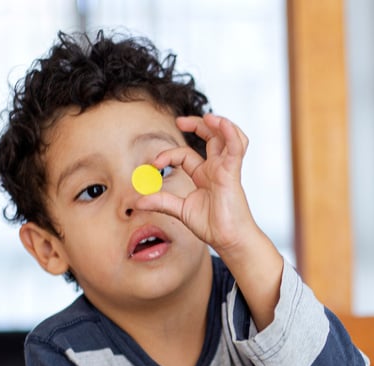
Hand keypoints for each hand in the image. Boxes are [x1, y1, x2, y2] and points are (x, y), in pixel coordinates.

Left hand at [142, 113, 256, 254]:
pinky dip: (230, 133)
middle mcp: (216, 168)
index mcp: (205, 175)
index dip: (167, 155)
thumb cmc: (213, 226)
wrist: (229, 240)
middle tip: (179, 121)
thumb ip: (161, 202)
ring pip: (227, 137)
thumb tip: (137, 201)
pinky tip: (222, 123)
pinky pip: (235, 147)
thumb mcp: (181, 210)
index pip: (184, 155)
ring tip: (208, 117)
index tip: (154, 165)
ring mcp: (226, 168)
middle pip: (210, 137)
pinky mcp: (233, 172)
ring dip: (219, 124)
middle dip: (197, 124)